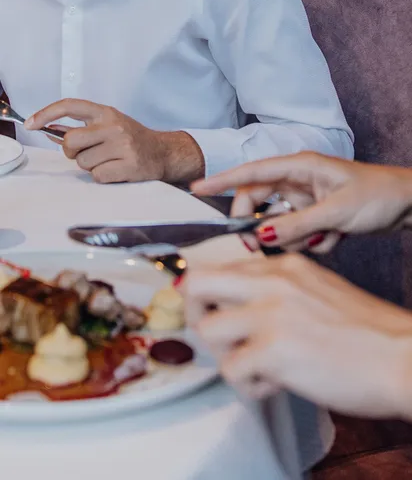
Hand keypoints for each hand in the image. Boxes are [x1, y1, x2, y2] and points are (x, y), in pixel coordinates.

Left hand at [24, 99, 204, 183]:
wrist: (164, 152)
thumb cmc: (131, 139)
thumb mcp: (109, 124)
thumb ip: (83, 126)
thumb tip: (49, 128)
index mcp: (106, 112)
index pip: (70, 106)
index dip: (46, 113)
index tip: (30, 123)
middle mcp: (113, 126)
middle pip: (70, 141)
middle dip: (72, 151)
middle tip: (85, 152)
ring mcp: (122, 146)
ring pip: (83, 162)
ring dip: (90, 166)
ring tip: (108, 160)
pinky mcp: (129, 166)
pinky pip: (98, 176)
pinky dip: (103, 177)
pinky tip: (116, 170)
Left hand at [184, 254, 411, 418]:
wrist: (401, 355)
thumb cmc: (367, 333)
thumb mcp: (317, 290)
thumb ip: (279, 291)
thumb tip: (242, 309)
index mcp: (283, 266)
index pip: (219, 266)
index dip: (204, 294)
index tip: (206, 312)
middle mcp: (272, 282)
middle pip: (196, 283)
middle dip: (193, 314)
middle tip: (216, 339)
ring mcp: (270, 313)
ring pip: (207, 330)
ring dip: (224, 357)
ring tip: (255, 369)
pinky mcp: (274, 349)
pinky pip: (232, 371)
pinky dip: (248, 386)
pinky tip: (274, 385)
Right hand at [192, 153, 411, 252]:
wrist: (408, 203)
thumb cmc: (377, 195)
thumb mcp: (335, 212)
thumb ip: (296, 224)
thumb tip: (261, 235)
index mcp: (300, 167)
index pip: (252, 172)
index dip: (222, 180)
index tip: (196, 189)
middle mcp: (299, 180)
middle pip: (260, 202)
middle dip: (263, 225)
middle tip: (261, 248)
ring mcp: (308, 198)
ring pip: (281, 223)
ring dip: (297, 237)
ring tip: (327, 236)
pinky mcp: (317, 214)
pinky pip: (299, 233)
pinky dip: (314, 241)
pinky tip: (337, 237)